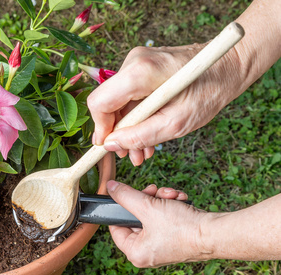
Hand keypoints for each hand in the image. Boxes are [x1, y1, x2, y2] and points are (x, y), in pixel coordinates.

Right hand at [87, 43, 242, 165]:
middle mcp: (133, 62)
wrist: (230, 64)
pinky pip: (129, 97)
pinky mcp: (142, 67)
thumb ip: (141, 136)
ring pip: (118, 103)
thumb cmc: (210, 89)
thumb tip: (111, 145)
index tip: (110, 148)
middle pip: (107, 104)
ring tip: (144, 151)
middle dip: (117, 133)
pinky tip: (149, 135)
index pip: (100, 103)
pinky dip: (136, 118)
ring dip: (128, 129)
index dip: (101, 129)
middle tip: (132, 156)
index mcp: (140, 73)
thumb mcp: (177, 123)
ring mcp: (136, 63)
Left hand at [107, 181, 209, 267]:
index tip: (127, 193)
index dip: (120, 207)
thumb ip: (125, 196)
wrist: (216, 232)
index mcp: (135, 252)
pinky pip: (164, 217)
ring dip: (160, 199)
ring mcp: (162, 246)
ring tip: (171, 195)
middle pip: (135, 217)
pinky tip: (180, 199)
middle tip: (152, 190)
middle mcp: (147, 253)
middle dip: (146, 199)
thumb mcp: (147, 207)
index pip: (115, 227)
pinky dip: (170, 205)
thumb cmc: (183, 227)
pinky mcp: (175, 238)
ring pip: (151, 213)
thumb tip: (111, 187)